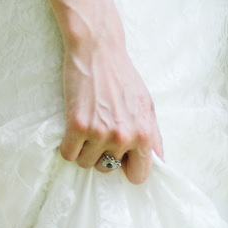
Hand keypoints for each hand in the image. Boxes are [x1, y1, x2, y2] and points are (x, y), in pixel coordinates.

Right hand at [62, 33, 162, 183]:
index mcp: (143, 135)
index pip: (138, 176)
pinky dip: (68, 145)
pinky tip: (74, 126)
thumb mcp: (147, 105)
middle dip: (103, 154)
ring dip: (84, 149)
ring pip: (86, 163)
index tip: (121, 159)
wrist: (98, 50)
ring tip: (88, 125)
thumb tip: (160, 161)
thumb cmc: (123, 77)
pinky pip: (68, 154)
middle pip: (108, 169)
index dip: (127, 169)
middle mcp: (123, 137)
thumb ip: (154, 136)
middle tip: (101, 129)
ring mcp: (99, 133)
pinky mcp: (77, 126)